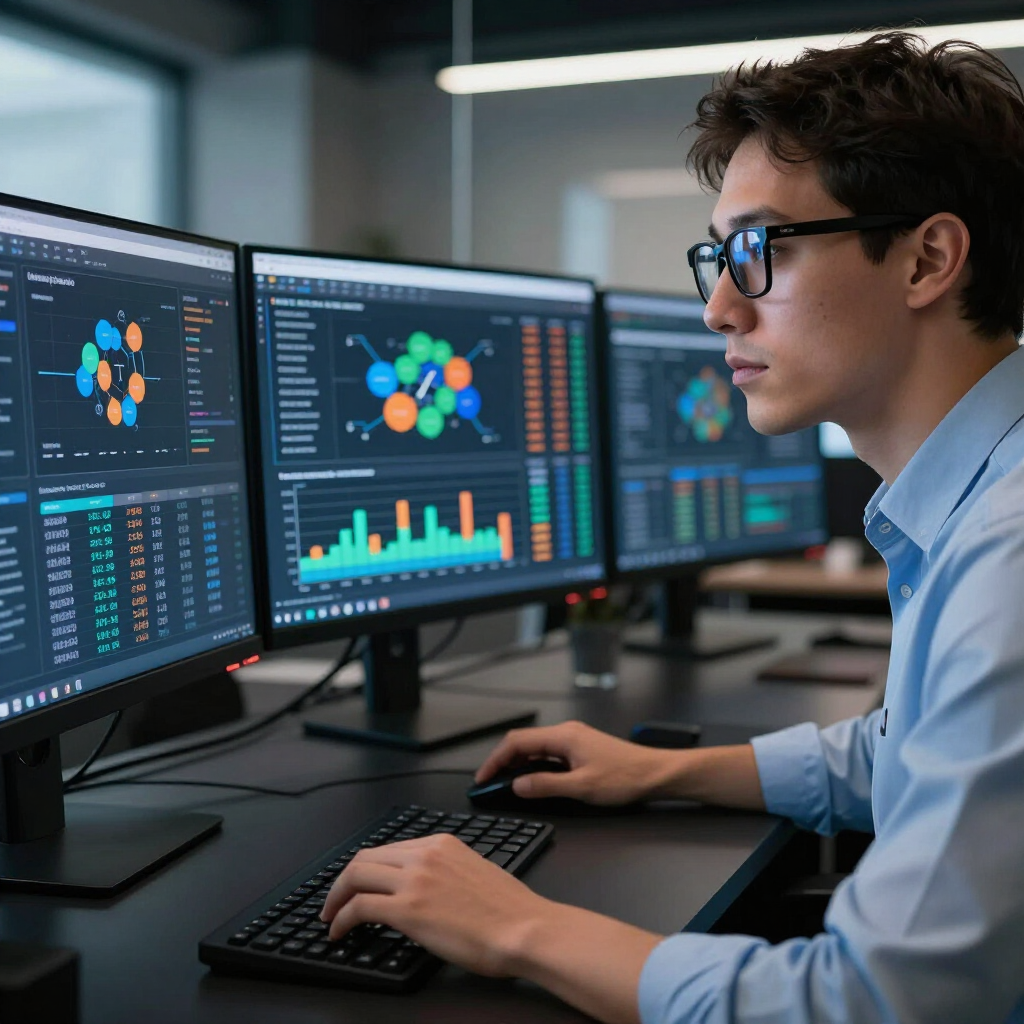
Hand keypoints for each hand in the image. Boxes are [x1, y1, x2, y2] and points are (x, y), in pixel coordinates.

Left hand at [320, 833, 551, 975]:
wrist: (524, 928)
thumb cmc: (510, 911)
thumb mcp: (475, 872)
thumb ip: (446, 872)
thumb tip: (428, 889)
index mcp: (442, 843)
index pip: (390, 848)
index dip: (367, 868)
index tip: (358, 883)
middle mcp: (425, 854)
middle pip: (366, 857)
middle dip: (343, 880)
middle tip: (335, 900)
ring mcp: (415, 879)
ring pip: (356, 875)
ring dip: (336, 897)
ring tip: (330, 916)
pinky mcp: (408, 909)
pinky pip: (359, 907)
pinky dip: (341, 918)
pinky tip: (339, 932)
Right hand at [475, 720, 670, 805]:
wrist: (657, 773)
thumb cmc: (626, 777)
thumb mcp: (582, 787)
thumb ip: (546, 785)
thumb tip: (518, 785)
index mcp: (564, 736)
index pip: (517, 742)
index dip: (495, 760)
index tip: (483, 778)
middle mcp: (567, 733)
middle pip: (524, 742)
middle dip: (502, 761)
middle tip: (489, 783)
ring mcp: (574, 740)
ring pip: (536, 748)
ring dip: (518, 764)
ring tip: (505, 784)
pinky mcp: (581, 749)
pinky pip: (549, 753)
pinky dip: (534, 766)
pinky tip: (532, 781)